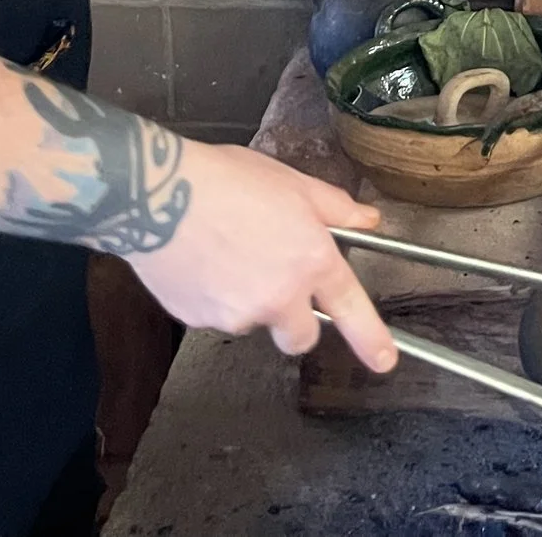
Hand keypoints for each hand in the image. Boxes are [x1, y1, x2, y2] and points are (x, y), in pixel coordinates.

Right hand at [125, 142, 397, 370]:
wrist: (157, 196)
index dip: (371, 339)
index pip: (350, 309)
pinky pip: (216, 316)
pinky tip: (201, 260)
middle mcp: (279, 297)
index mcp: (310, 261)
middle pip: (300, 336)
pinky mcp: (198, 321)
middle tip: (277, 282)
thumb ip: (336, 208)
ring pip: (254, 321)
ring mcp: (236, 314)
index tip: (384, 362)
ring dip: (248, 300)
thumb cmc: (228, 179)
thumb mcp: (294, 183)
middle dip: (295, 320)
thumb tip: (368, 221)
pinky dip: (214, 297)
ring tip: (227, 252)